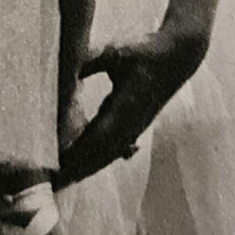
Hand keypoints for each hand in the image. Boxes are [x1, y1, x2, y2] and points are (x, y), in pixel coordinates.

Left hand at [56, 24, 208, 187]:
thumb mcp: (115, 53)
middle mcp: (132, 122)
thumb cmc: (145, 52)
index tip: (59, 165)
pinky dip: (101, 158)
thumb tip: (65, 69)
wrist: (178, 57)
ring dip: (89, 167)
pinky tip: (90, 166)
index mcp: (125, 107)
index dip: (78, 154)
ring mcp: (136, 126)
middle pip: (101, 153)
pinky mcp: (138, 124)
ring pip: (110, 154)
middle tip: (56, 182)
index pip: (97, 138)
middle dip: (79, 168)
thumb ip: (90, 61)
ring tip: (67, 179)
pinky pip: (117, 148)